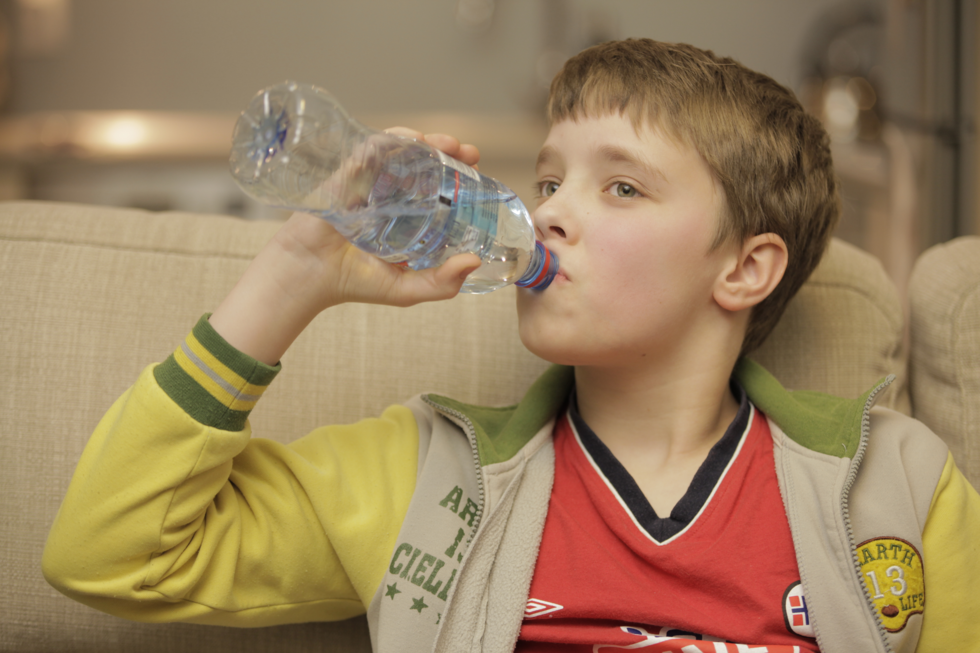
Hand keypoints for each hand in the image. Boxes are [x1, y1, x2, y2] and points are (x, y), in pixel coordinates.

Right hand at [209, 130, 483, 363]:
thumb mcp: (406, 289)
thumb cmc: (353, 283)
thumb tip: (474, 262)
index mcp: (403, 218)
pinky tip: (414, 140)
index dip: (458, 179)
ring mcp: (366, 182)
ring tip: (449, 144)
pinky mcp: (347, 174)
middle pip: (422, 165)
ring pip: (401, 152)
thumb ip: (441, 283)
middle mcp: (387, 196)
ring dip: (427, 142)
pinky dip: (393, 140)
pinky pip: (372, 149)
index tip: (478, 173)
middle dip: (448, 154)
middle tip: (469, 153)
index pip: (435, 190)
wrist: (309, 277)